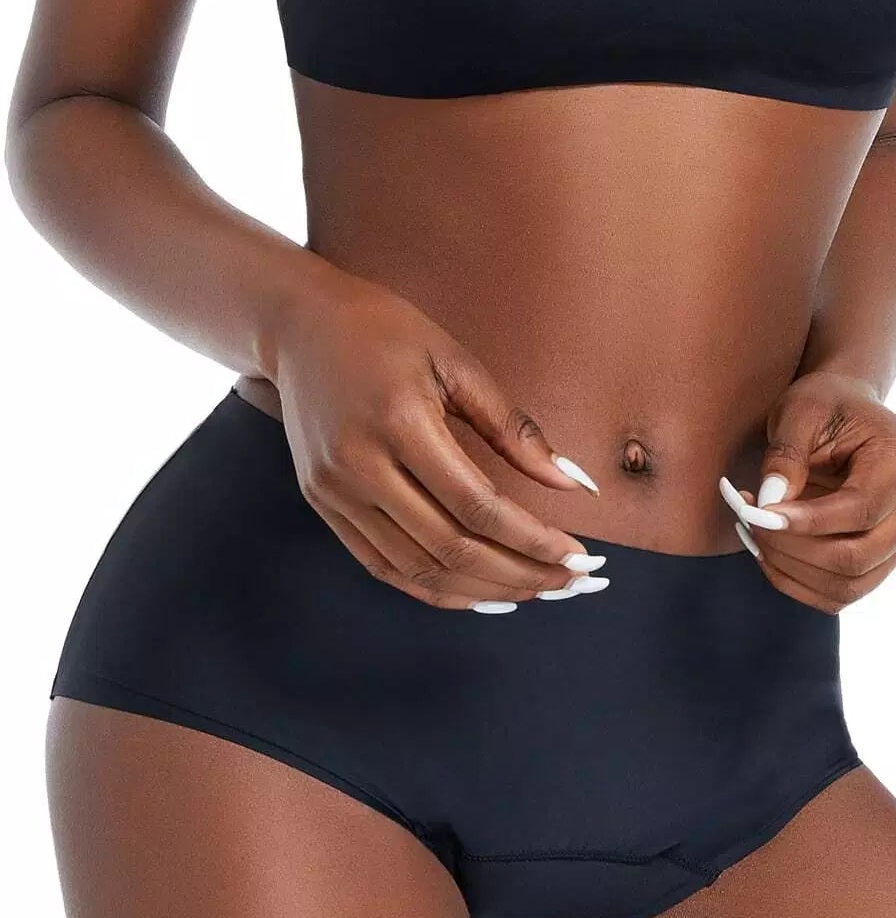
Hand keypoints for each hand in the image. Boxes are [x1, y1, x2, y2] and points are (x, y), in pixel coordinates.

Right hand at [271, 270, 607, 611]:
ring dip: (485, 590)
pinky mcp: (323, 505)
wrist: (296, 325)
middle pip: (452, 549)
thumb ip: (515, 429)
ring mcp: (335, 492)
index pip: (478, 506)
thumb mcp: (456, 363)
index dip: (533, 541)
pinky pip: (385, 568)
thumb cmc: (384, 331)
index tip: (576, 554)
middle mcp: (360, 466)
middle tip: (569, 581)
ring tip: (535, 589)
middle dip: (521, 575)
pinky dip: (436, 590)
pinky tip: (480, 593)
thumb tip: (574, 484)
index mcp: (400, 422)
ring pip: (420, 570)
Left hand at [720, 371, 895, 613]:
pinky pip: (840, 594)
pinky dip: (796, 583)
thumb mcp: (801, 409)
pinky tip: (768, 552)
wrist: (848, 417)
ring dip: (790, 570)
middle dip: (793, 548)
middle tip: (748, 521)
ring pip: (847, 585)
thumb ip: (787, 453)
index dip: (806, 522)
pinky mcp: (884, 562)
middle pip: (857, 556)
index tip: (757, 514)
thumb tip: (771, 502)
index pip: (860, 511)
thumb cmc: (826, 405)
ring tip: (753, 532)